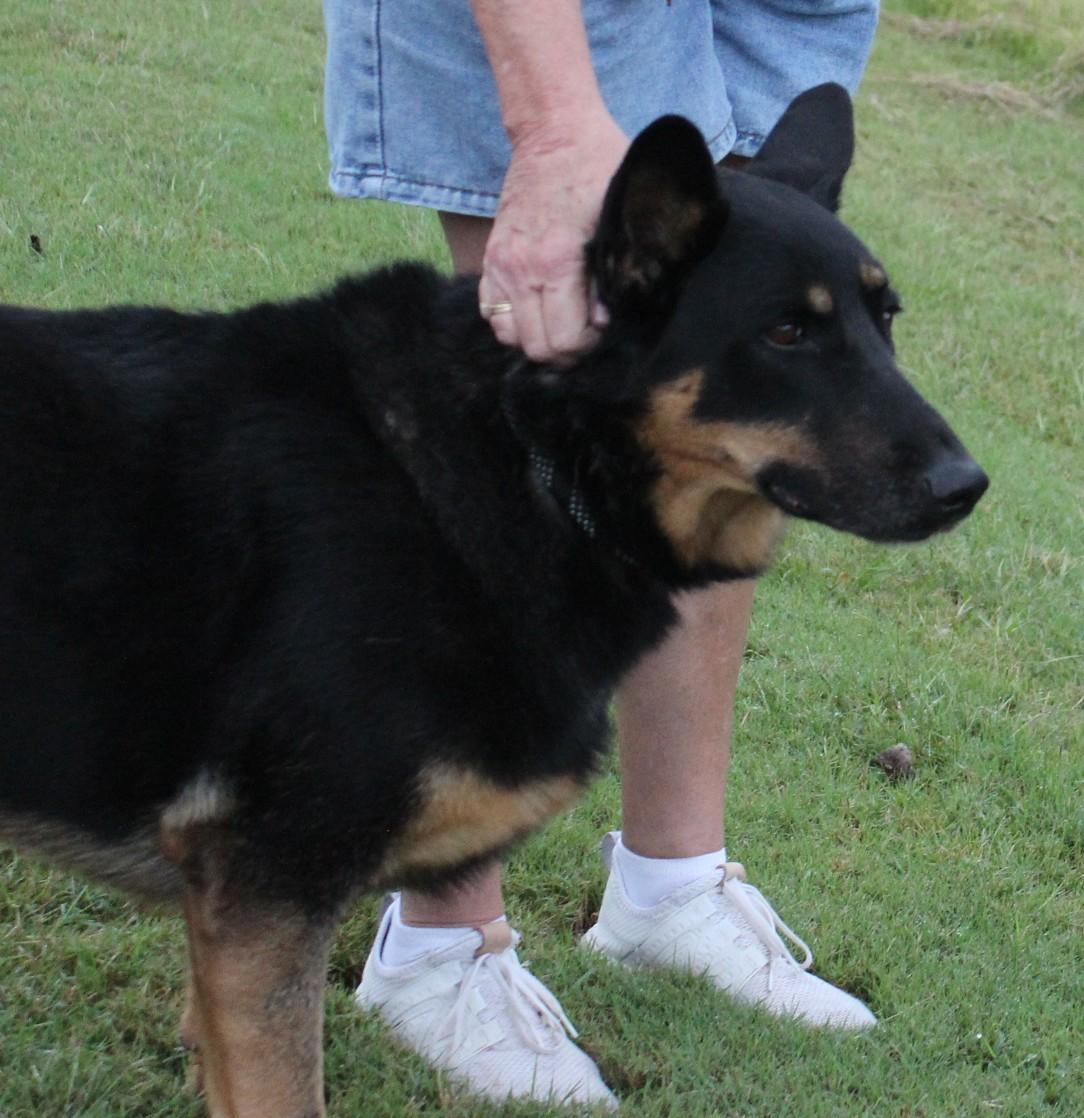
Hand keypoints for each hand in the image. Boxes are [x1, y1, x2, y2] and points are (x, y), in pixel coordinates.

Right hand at [479, 111, 627, 361]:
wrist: (553, 133)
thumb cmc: (597, 170)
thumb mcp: (619, 219)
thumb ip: (615, 274)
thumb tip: (606, 319)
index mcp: (556, 262)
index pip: (564, 340)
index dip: (588, 345)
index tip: (602, 328)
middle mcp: (521, 269)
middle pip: (536, 347)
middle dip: (566, 349)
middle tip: (586, 331)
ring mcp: (499, 265)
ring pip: (510, 336)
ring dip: (537, 336)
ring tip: (561, 320)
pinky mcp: (489, 259)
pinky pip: (491, 313)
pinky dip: (513, 320)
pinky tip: (537, 306)